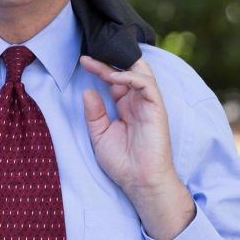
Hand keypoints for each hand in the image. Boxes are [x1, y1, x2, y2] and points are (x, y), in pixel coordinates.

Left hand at [79, 55, 195, 239]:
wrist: (139, 182)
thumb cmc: (122, 162)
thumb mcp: (99, 135)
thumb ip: (94, 113)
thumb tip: (87, 90)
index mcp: (124, 106)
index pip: (113, 79)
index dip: (98, 69)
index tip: (82, 62)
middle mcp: (137, 102)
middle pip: (127, 71)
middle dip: (108, 61)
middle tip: (87, 57)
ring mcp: (148, 104)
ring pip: (140, 72)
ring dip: (118, 66)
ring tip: (97, 65)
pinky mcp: (157, 109)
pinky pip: (147, 85)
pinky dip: (131, 78)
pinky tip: (114, 78)